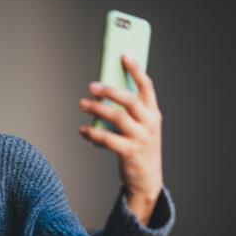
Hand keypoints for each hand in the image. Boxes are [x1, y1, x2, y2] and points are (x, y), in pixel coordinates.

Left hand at [78, 54, 162, 225]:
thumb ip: (127, 112)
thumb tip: (103, 93)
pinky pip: (108, 139)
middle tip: (92, 86)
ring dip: (97, 108)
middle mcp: (149, 123)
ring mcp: (141, 138)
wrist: (147, 181)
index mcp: (153, 113)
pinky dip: (93, 133)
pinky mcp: (130, 153)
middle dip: (109, 90)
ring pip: (117, 117)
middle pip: (129, 99)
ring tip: (82, 104)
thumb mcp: (139, 128)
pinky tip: (83, 129)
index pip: (147, 86)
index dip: (135, 69)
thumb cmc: (139, 149)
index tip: (123, 55)